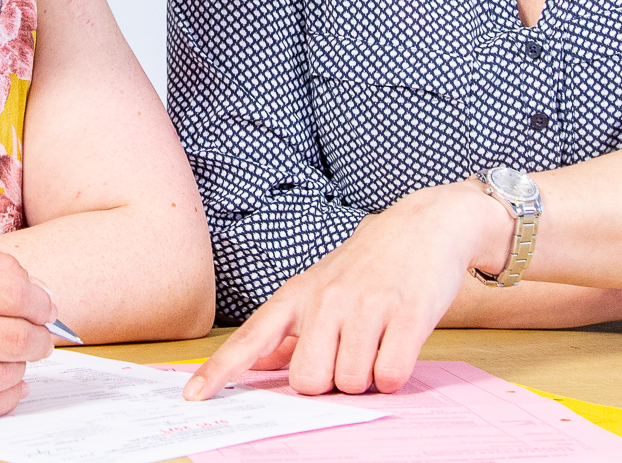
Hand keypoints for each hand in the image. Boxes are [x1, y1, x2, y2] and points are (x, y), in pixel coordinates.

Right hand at [0, 251, 58, 420]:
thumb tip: (42, 296)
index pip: (14, 293)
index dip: (40, 302)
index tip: (44, 308)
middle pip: (19, 338)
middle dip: (41, 339)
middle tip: (40, 337)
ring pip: (9, 373)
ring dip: (20, 365)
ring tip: (8, 355)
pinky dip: (10, 393)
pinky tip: (5, 381)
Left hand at [184, 182, 508, 399]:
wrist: (427, 224)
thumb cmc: (370, 263)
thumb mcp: (321, 286)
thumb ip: (289, 329)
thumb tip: (255, 365)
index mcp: (299, 294)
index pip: (251, 337)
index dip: (220, 370)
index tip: (194, 396)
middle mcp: (328, 298)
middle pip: (307, 380)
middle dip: (329, 384)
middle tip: (347, 357)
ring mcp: (368, 306)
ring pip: (350, 383)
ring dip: (366, 379)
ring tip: (377, 345)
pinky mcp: (408, 315)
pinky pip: (390, 376)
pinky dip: (393, 376)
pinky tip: (398, 350)